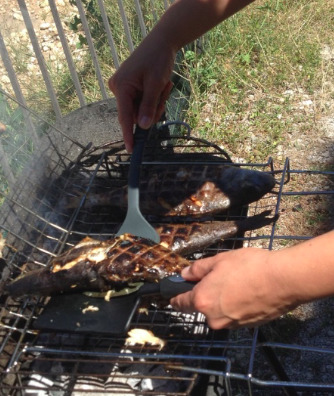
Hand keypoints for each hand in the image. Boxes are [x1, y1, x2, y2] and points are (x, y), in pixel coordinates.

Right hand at [109, 35, 174, 151]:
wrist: (162, 42)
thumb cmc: (158, 59)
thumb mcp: (156, 84)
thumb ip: (149, 106)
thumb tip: (143, 127)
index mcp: (121, 87)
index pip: (125, 117)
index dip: (129, 134)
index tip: (131, 149)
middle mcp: (118, 89)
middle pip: (136, 115)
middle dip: (152, 109)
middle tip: (164, 93)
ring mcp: (123, 88)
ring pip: (141, 110)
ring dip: (155, 103)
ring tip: (163, 85)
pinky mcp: (129, 88)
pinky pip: (142, 103)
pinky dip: (153, 99)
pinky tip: (159, 85)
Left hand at [170, 248, 298, 328]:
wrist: (283, 281)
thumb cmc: (248, 266)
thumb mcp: (219, 260)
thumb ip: (198, 269)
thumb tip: (184, 274)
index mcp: (202, 300)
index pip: (180, 303)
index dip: (175, 297)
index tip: (173, 293)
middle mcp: (214, 318)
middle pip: (202, 307)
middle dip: (206, 295)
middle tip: (218, 277)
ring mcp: (231, 325)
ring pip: (219, 312)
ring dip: (222, 301)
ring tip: (237, 282)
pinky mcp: (247, 326)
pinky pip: (234, 315)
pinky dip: (236, 306)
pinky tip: (248, 292)